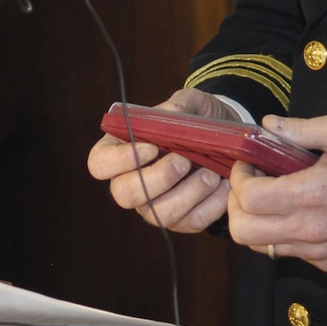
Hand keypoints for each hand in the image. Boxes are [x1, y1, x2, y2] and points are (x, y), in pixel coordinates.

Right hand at [86, 88, 231, 232]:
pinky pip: (191, 222)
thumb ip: (180, 105)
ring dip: (188, 193)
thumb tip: (171, 113)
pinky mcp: (181, 221)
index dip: (120, 159)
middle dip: (157, 178)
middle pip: (125, 194)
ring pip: (159, 214)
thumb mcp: (191, 103)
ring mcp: (154, 205)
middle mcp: (130, 183)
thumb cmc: (197, 120)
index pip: (99, 163)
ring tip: (211, 174)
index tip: (151, 146)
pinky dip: (211, 205)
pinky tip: (224, 186)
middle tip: (183, 160)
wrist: (226, 140)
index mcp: (119, 151)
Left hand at [226, 111, 326, 271]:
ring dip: (257, 221)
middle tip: (252, 182)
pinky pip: (289, 253)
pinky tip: (298, 209)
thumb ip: (301, 127)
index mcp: (313, 194)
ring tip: (274, 195)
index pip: (248, 200)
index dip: (238, 178)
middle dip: (236, 205)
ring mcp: (321, 252)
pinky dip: (280, 234)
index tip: (248, 162)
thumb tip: (268, 125)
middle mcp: (312, 231)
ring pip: (262, 247)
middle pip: (244, 233)